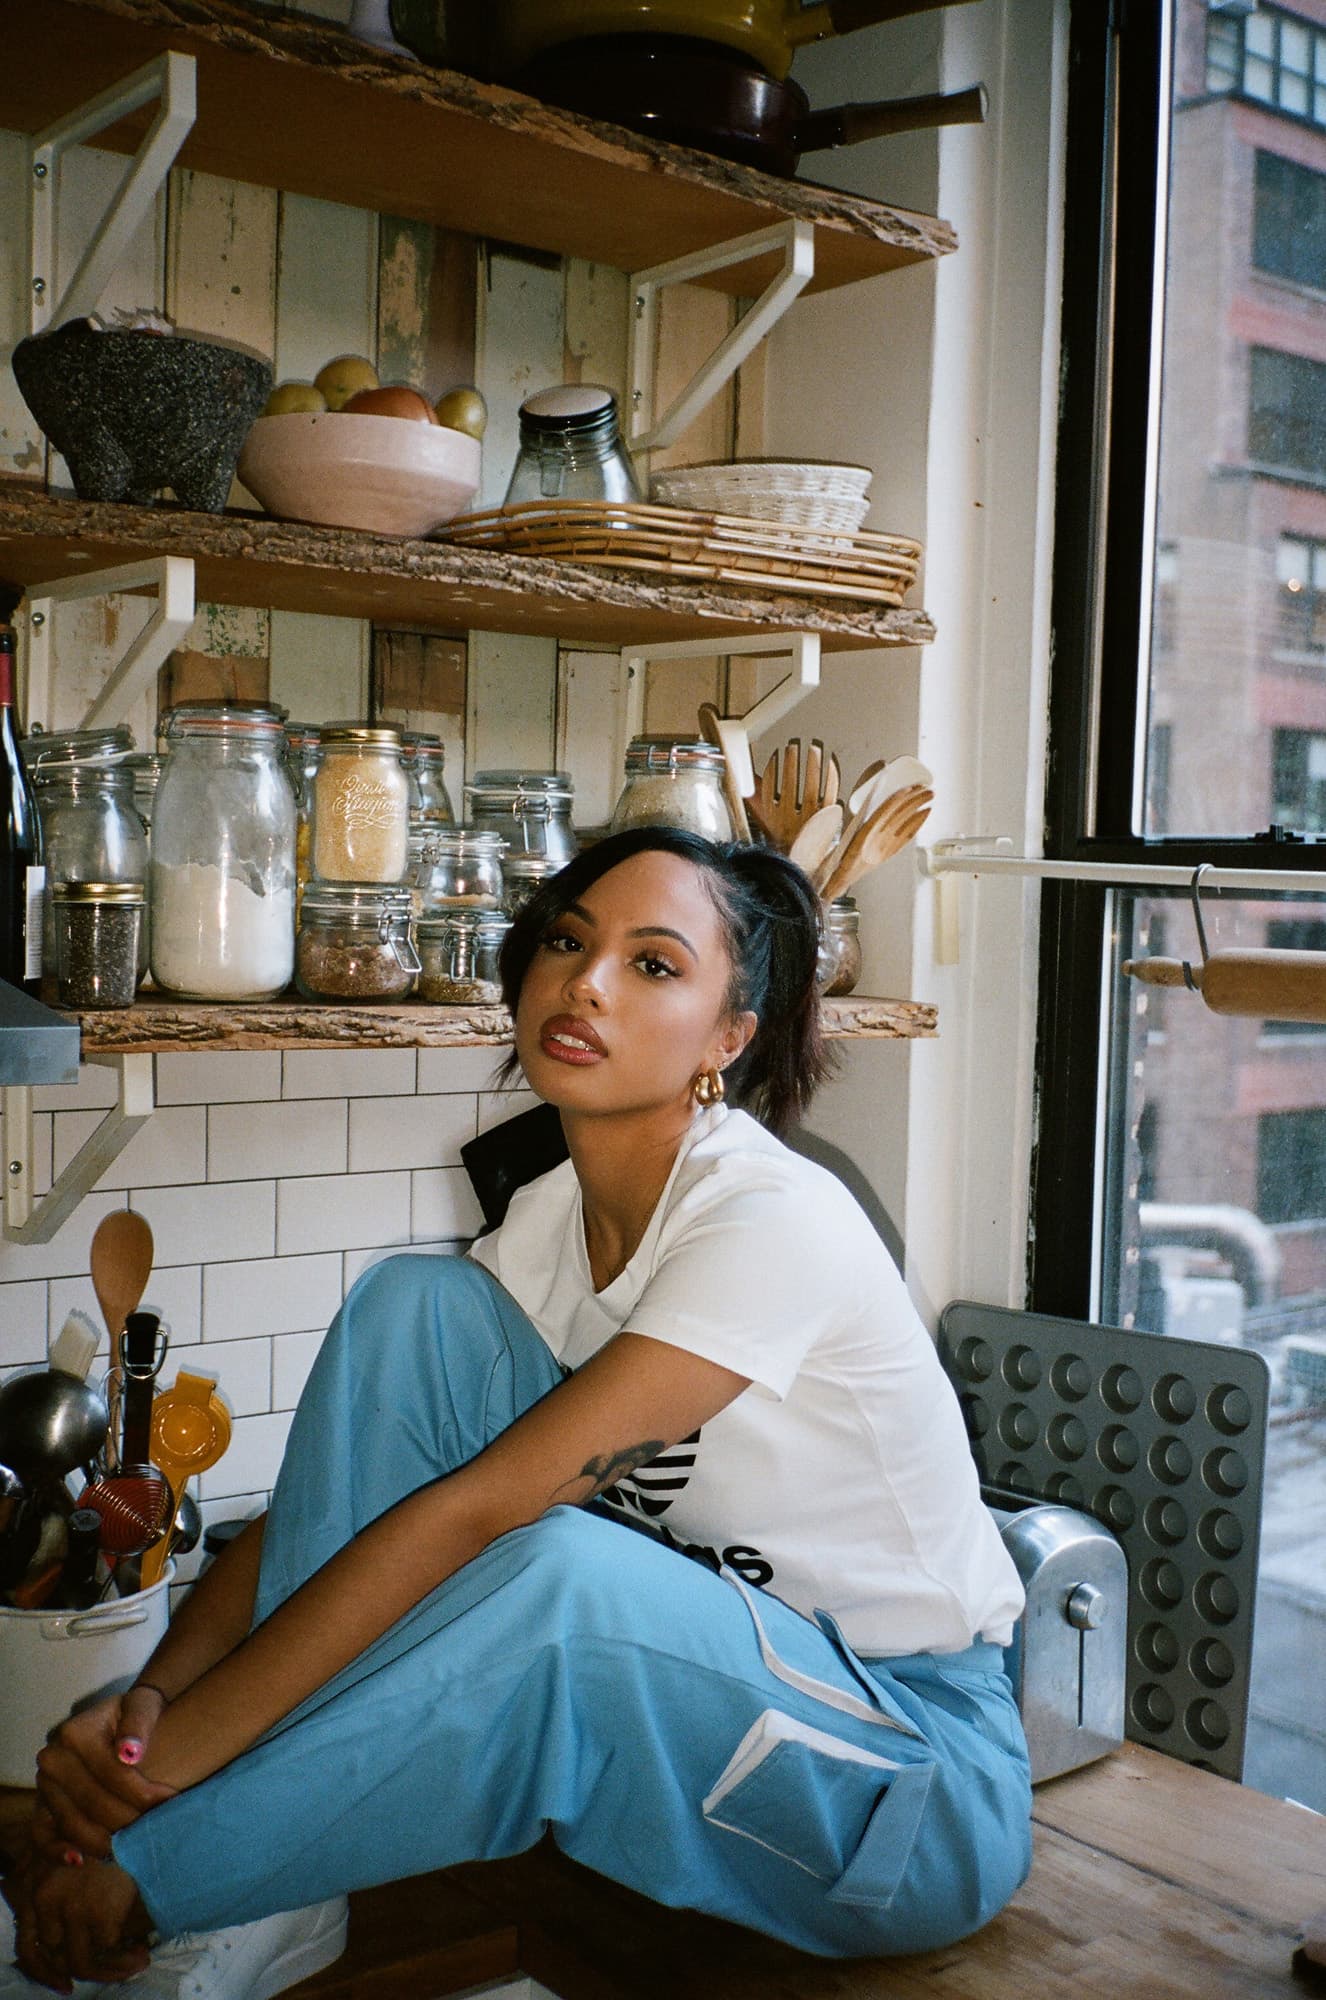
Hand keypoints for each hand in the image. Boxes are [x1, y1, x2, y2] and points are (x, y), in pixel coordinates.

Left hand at [4, 1850, 149, 1991]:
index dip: (45, 1971)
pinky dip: (125, 1955)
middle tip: (109, 1970)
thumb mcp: (74, 1858)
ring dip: (109, 1970)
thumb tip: (62, 1941)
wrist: (137, 1821)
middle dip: (84, 1969)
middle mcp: (46, 1899)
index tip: (65, 1984)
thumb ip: (62, 1891)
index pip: (29, 1947)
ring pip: (81, 1962)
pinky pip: (107, 1947)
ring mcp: (72, 1908)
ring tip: (135, 1963)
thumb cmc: (110, 1836)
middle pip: (56, 1957)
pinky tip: (141, 1951)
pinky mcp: (100, 1913)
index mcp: (38, 1888)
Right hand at [32, 1689, 177, 1862]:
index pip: (113, 1774)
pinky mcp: (41, 1805)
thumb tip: (129, 1753)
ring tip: (132, 1850)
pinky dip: (58, 1850)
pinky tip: (80, 1860)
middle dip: (128, 1822)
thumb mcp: (143, 1705)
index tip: (171, 1804)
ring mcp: (44, 1785)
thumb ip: (139, 1722)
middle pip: (94, 1803)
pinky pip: (42, 1834)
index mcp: (74, 1733)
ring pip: (72, 1823)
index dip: (144, 1793)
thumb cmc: (136, 1714)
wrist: (119, 1720)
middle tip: (155, 1833)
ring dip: (103, 1842)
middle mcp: (53, 1759)